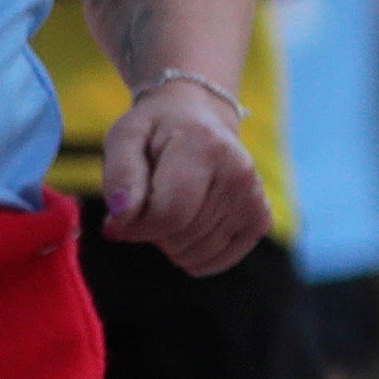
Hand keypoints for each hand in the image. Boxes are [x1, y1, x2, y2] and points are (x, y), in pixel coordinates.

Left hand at [99, 79, 271, 277]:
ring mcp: (254, 196)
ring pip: (199, 253)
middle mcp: (238, 171)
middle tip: (149, 204)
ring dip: (172, 245)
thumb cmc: (156, 131)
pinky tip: (187, 231)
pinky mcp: (261, 217)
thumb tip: (118, 224)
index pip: (169, 214)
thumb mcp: (125, 137)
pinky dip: (196, 256)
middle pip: (182, 237)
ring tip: (169, 211)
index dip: (137, 227)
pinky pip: (221, 261)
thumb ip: (119, 177)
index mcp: (204, 145)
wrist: (202, 117)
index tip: (121, 218)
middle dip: (153, 232)